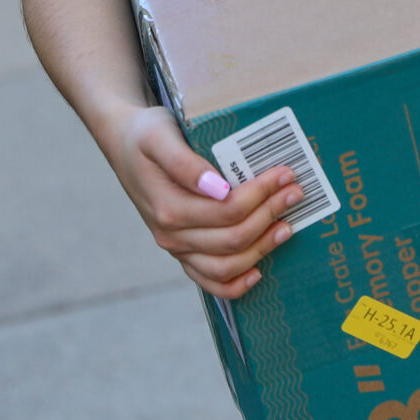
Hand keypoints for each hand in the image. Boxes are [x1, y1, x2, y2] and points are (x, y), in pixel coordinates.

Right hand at [105, 103, 302, 299]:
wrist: (124, 144)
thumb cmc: (145, 134)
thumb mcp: (159, 136)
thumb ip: (184, 162)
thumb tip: (217, 187)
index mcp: (167, 207)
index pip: (227, 210)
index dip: (260, 195)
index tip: (285, 174)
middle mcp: (170, 235)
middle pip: (232, 237)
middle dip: (269, 215)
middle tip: (295, 192)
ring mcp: (176, 248)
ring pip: (226, 266)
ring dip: (262, 248)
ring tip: (287, 226)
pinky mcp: (182, 253)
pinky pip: (209, 282)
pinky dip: (235, 285)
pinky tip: (258, 272)